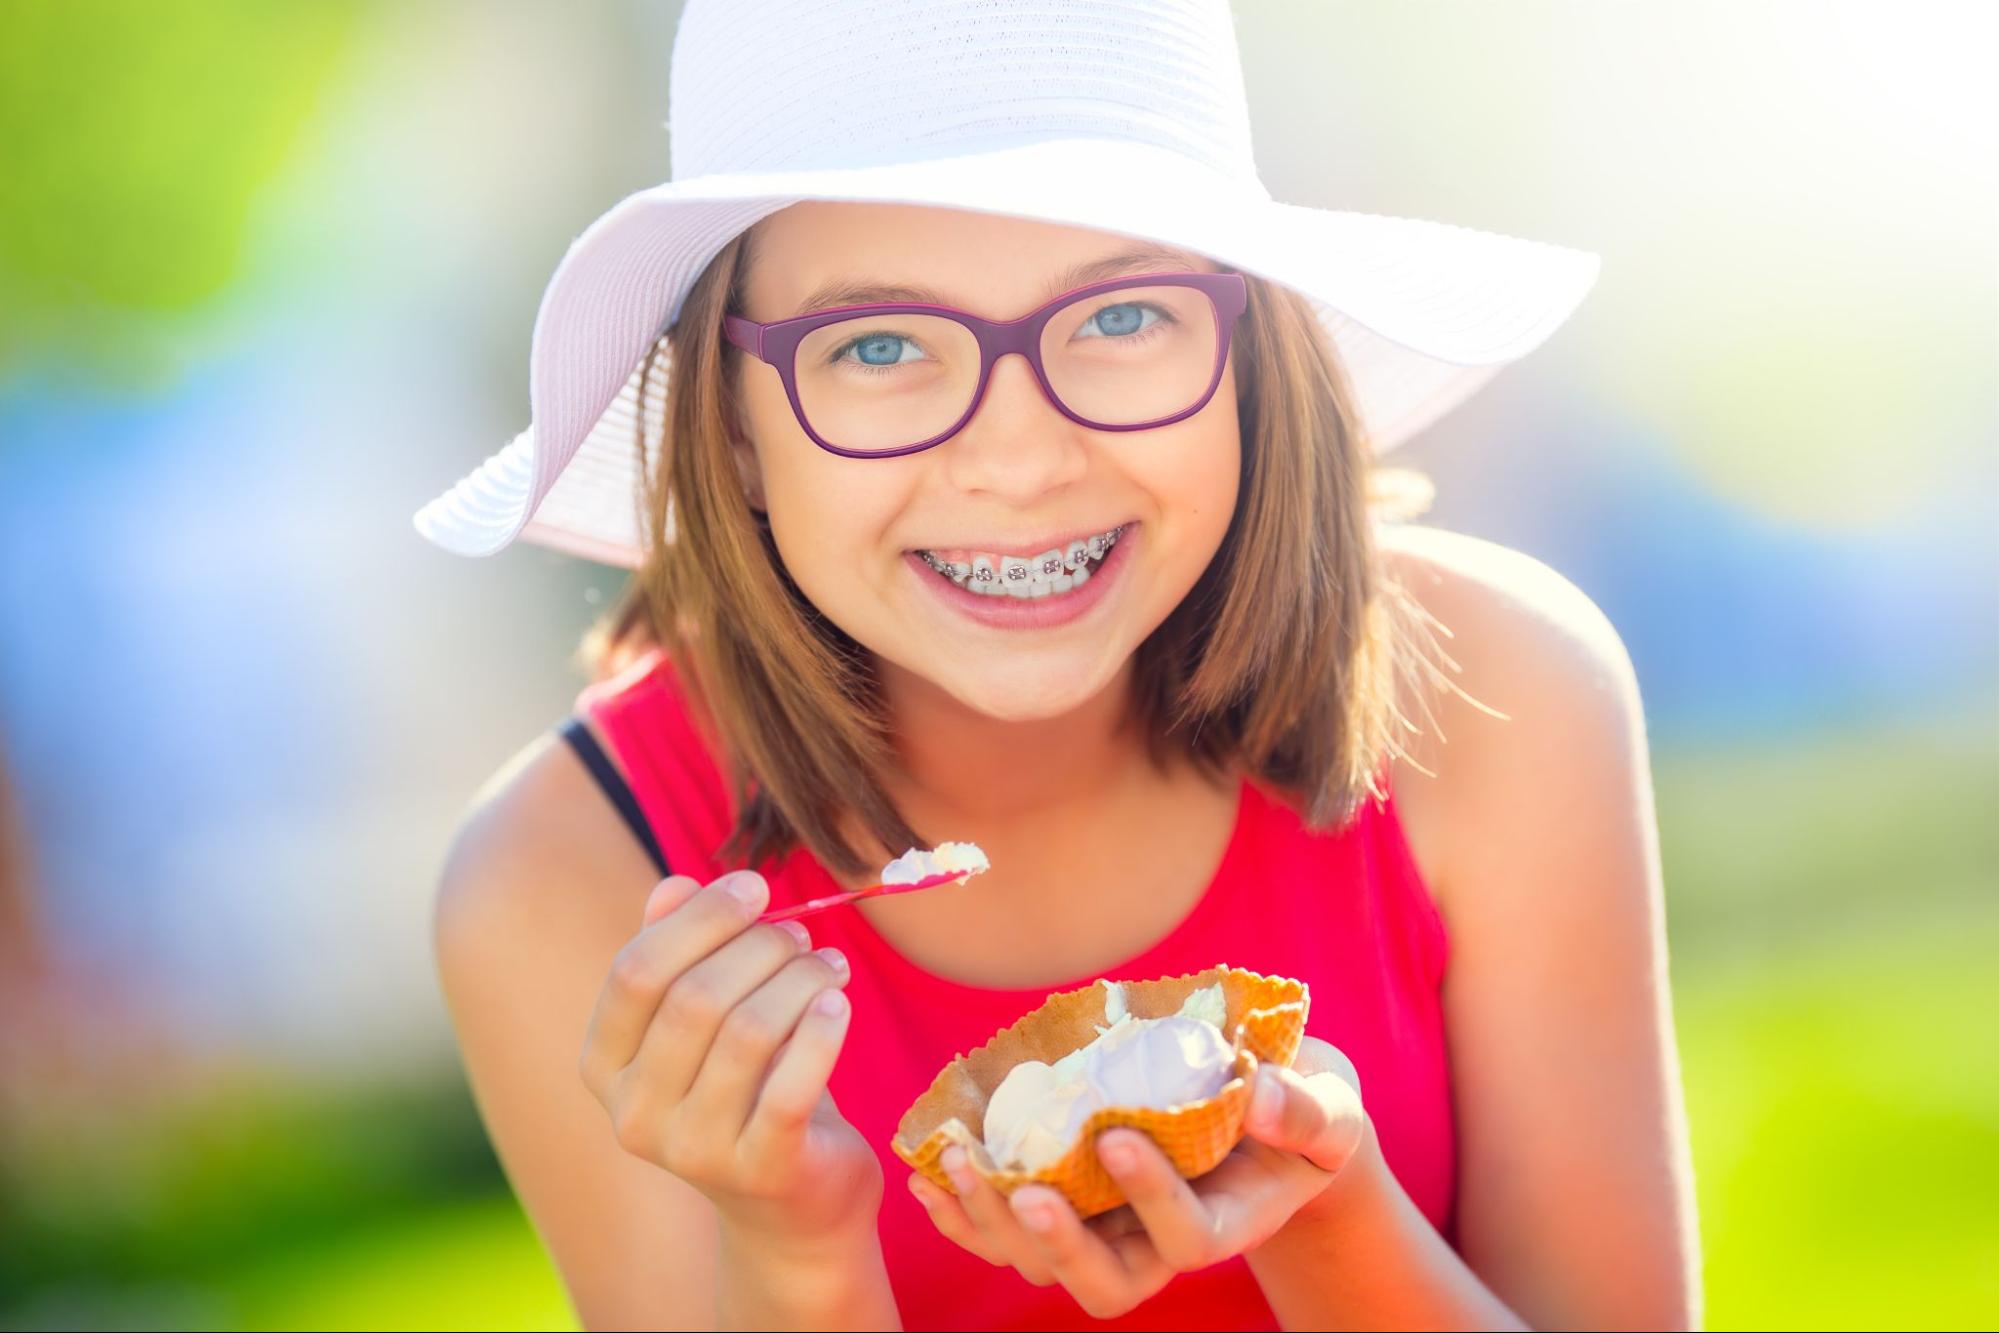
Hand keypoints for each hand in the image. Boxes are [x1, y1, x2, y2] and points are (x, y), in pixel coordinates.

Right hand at [578, 869, 879, 1245]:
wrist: (791, 1206)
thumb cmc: (745, 1091)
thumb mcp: (704, 1023)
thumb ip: (681, 954)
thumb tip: (674, 885)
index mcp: (605, 1067)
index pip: (635, 972)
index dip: (698, 918)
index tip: (754, 885)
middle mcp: (634, 1115)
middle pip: (695, 998)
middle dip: (759, 947)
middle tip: (802, 935)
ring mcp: (694, 1151)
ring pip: (748, 1033)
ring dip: (798, 980)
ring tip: (830, 966)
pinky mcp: (761, 1171)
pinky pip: (791, 1086)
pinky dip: (821, 1032)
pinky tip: (839, 1004)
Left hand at [907, 1036, 1367, 1318]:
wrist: (1267, 1114)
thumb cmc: (1303, 1112)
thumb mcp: (1330, 1107)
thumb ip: (1307, 1110)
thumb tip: (1264, 1098)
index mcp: (1225, 1225)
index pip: (1187, 1241)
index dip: (1151, 1199)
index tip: (1119, 1136)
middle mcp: (1157, 1246)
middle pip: (1104, 1283)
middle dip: (1059, 1243)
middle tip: (1027, 1188)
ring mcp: (1107, 1232)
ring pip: (1041, 1262)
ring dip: (992, 1221)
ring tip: (956, 1163)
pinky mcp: (1069, 1206)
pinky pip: (1006, 1230)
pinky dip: (963, 1211)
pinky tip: (928, 1174)